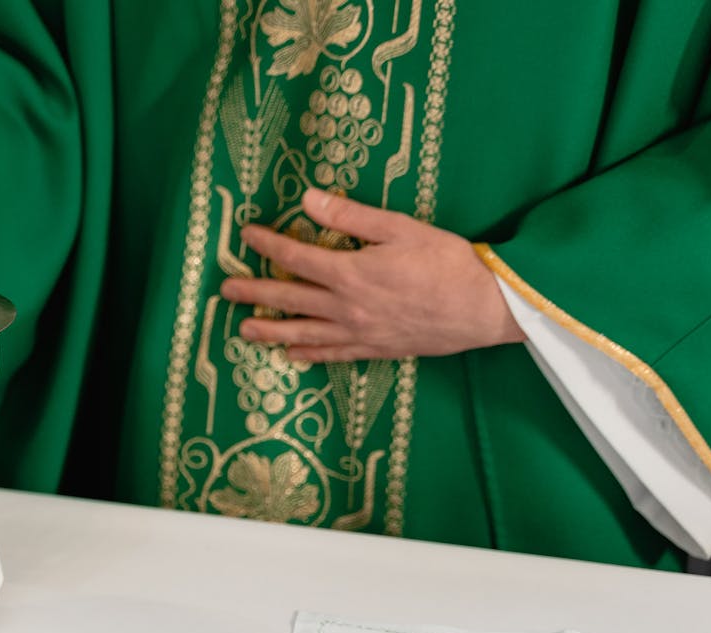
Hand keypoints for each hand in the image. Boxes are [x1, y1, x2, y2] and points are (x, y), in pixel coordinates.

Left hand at [220, 188, 523, 360]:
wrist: (485, 308)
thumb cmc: (448, 262)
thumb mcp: (400, 228)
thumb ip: (351, 217)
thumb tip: (309, 198)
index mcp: (350, 273)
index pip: (296, 257)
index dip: (267, 244)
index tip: (246, 235)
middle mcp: (346, 307)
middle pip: (289, 299)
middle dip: (254, 294)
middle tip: (224, 291)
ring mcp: (359, 332)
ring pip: (304, 333)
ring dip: (270, 332)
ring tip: (243, 332)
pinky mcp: (375, 349)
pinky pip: (333, 355)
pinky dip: (309, 355)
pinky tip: (292, 356)